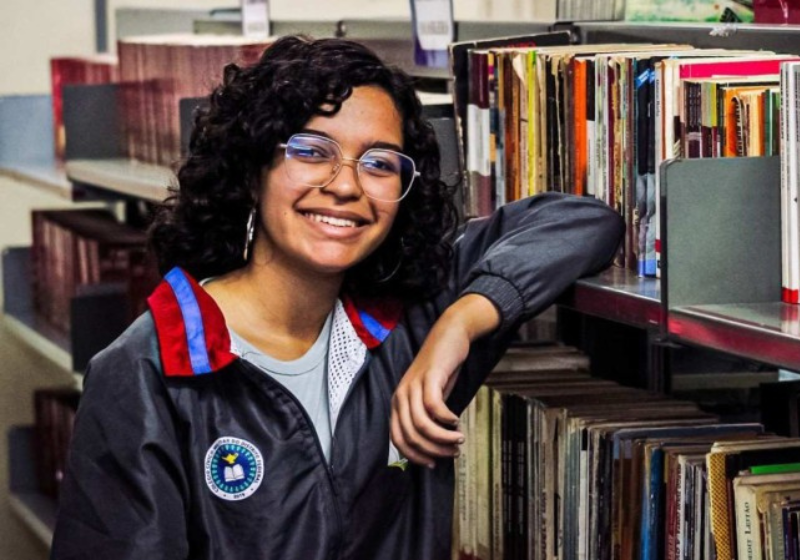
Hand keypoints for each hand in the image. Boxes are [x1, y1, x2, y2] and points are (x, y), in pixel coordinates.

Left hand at [390, 294, 499, 467]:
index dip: (415, 455)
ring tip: (458, 440)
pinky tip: (457, 421)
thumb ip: (428, 418)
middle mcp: (401, 395)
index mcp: (398, 403)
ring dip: (442, 438)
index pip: (397, 439)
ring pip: (422, 424)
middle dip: (433, 450)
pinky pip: (434, 406)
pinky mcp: (429, 376)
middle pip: (411, 435)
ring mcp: (413, 385)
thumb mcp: (430, 397)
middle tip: (453, 452)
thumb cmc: (441, 369)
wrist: (450, 335)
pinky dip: (446, 419)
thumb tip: (434, 447)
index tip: (433, 463)